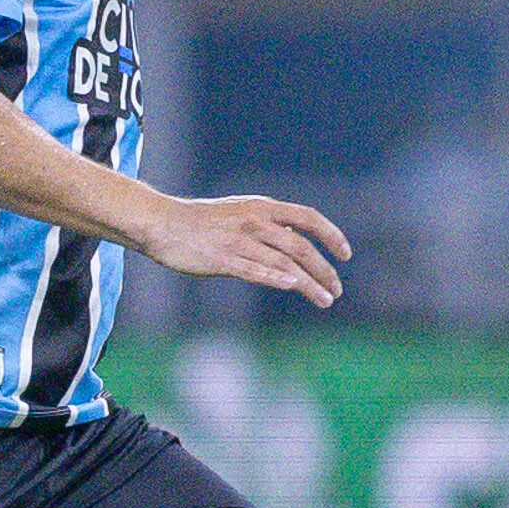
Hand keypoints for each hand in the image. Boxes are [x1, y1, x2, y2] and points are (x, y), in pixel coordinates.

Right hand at [134, 194, 352, 307]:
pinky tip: (294, 286)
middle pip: (301, 246)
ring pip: (284, 263)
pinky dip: (276, 278)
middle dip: (324, 269)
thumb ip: (268, 226)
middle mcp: (255, 221)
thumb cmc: (201, 223)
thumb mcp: (240, 213)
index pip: (308, 217)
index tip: (346, 254)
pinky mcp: (222, 260)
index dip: (331, 234)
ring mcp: (239, 241)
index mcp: (262, 208)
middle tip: (337, 289)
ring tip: (326, 300)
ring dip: (310, 283)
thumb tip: (297, 241)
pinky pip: (255, 270)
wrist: (162, 224)